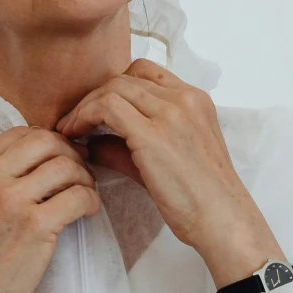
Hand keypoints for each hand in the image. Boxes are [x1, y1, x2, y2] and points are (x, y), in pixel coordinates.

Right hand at [0, 127, 99, 292]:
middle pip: (46, 141)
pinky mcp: (33, 226)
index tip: (61, 160)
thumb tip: (40, 158)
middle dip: (70, 154)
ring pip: (66, 165)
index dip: (48, 142)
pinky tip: (87, 212)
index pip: (19, 133)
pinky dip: (91, 201)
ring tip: (83, 196)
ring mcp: (8, 200)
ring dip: (84, 179)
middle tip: (79, 176)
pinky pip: (79, 195)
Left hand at [54, 59, 283, 285]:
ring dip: (84, 106)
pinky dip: (84, 117)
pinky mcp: (153, 133)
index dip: (115, 86)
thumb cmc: (202, 199)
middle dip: (93, 96)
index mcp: (196, 101)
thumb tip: (92, 142)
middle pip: (124, 78)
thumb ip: (130, 145)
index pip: (145, 72)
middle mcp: (185, 99)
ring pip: (112, 88)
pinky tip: (75, 135)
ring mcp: (171, 113)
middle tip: (74, 121)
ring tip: (70, 129)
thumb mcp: (168, 160)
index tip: (97, 110)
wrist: (222, 220)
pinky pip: (106, 108)